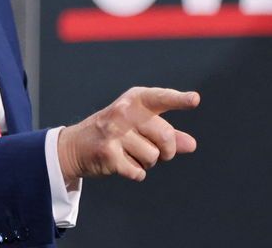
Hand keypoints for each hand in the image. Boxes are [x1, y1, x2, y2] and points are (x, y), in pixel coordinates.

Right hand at [57, 87, 198, 183]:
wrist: (76, 145)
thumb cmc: (116, 132)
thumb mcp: (141, 125)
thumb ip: (168, 133)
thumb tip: (192, 145)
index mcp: (135, 100)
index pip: (161, 98)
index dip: (180, 100)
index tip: (195, 99)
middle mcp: (124, 112)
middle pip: (166, 137)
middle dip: (167, 151)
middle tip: (157, 151)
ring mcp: (114, 133)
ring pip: (153, 157)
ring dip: (148, 162)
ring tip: (131, 154)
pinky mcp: (108, 154)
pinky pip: (139, 171)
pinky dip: (136, 172)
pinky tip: (123, 164)